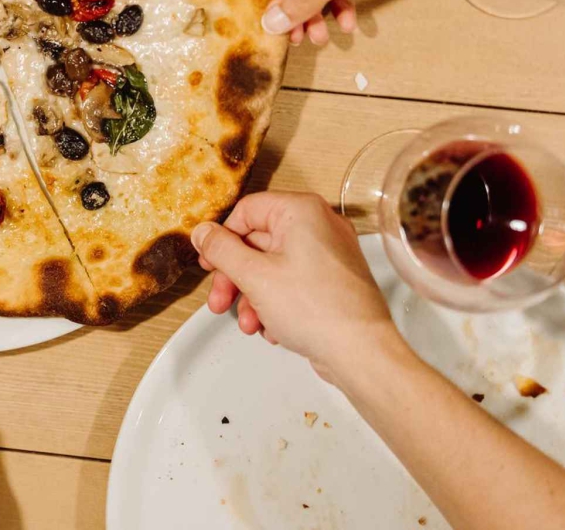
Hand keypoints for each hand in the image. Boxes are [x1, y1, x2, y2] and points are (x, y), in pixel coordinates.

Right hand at [190, 191, 396, 385]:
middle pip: (257, 242)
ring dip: (253, 295)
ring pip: (273, 266)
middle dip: (235, 277)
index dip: (222, 240)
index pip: (246, 212)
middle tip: (220, 299)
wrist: (360, 352)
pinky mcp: (332, 280)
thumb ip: (221, 250)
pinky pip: (292, 282)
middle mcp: (319, 226)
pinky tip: (273, 327)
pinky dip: (276, 302)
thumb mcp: (254, 276)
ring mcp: (329, 254)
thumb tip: (203, 233)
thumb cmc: (319, 310)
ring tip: (249, 322)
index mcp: (302, 211)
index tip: (209, 264)